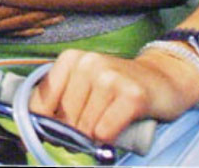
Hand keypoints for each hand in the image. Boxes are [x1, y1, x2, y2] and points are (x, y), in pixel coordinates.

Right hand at [0, 4, 63, 36]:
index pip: (21, 8)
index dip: (42, 4)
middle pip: (22, 18)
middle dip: (45, 13)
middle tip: (66, 8)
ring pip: (19, 26)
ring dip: (41, 22)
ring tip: (59, 17)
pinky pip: (11, 33)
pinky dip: (26, 32)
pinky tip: (40, 30)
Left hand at [29, 48, 198, 142]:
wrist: (165, 79)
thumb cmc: (118, 88)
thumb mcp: (84, 85)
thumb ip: (60, 103)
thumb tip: (33, 136)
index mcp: (70, 59)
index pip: (39, 103)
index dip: (42, 126)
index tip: (48, 136)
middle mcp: (88, 63)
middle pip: (63, 119)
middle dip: (71, 136)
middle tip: (87, 135)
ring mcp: (110, 77)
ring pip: (84, 128)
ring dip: (93, 138)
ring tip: (106, 127)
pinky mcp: (132, 95)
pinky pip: (105, 132)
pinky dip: (108, 139)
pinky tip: (118, 129)